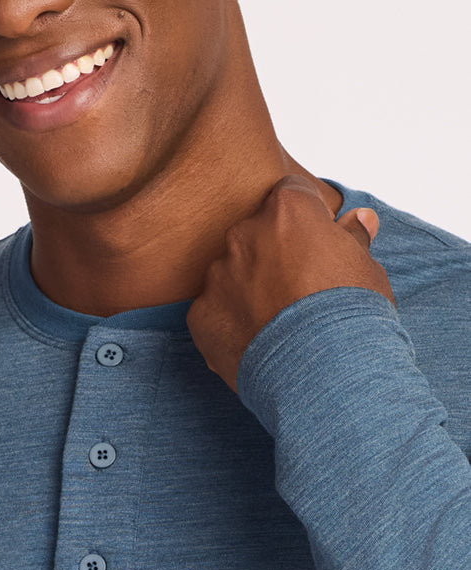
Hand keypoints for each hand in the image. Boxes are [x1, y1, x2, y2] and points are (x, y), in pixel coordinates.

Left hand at [186, 174, 395, 389]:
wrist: (327, 375)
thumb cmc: (353, 317)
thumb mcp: (367, 270)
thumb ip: (352, 239)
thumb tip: (359, 218)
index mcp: (287, 212)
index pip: (291, 194)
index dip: (306, 219)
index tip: (317, 243)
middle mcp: (245, 234)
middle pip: (256, 232)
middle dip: (273, 253)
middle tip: (299, 289)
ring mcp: (219, 274)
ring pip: (231, 271)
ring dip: (249, 288)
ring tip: (280, 323)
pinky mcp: (201, 313)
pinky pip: (214, 309)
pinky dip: (231, 322)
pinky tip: (258, 343)